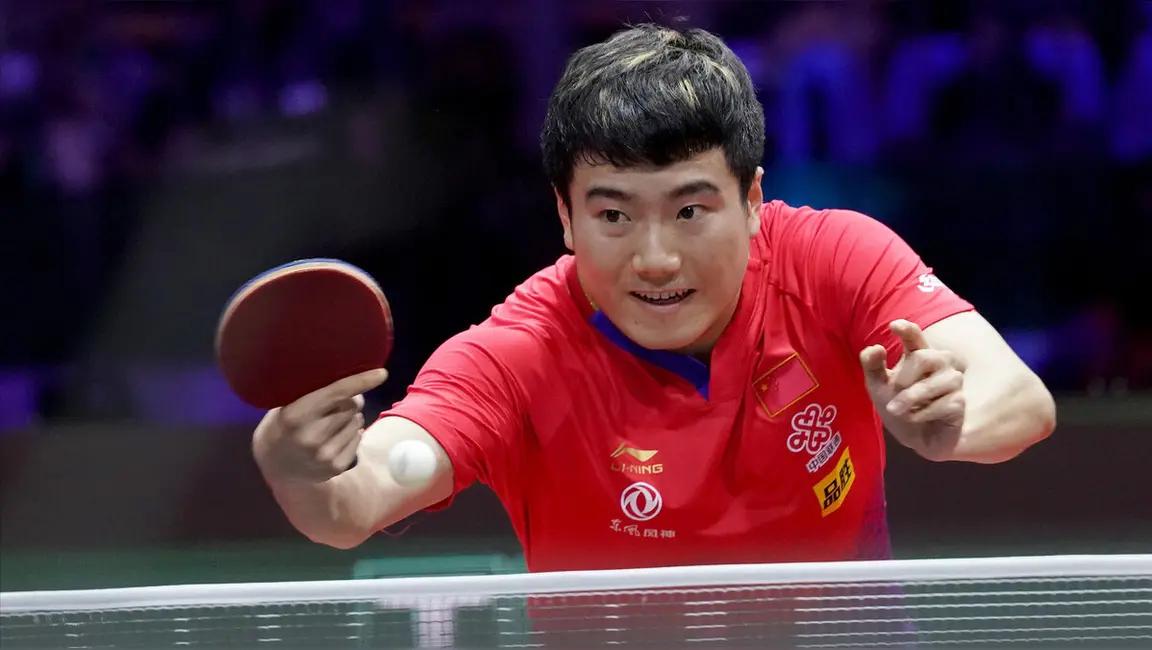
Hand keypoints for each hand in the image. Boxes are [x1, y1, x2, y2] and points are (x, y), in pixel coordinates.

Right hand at [252, 369, 387, 482]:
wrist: (274, 465)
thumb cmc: (283, 425)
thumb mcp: (287, 405)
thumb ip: (314, 394)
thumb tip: (354, 387)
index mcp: (296, 416)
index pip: (336, 393)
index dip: (361, 381)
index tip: (382, 374)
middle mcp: (311, 437)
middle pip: (351, 406)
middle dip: (349, 400)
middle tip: (336, 403)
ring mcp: (324, 455)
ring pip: (357, 422)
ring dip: (350, 417)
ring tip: (331, 422)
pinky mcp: (335, 467)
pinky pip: (358, 438)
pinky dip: (352, 433)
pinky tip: (336, 436)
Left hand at [859, 320, 966, 460]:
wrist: (915, 438)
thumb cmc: (899, 406)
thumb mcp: (878, 387)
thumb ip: (872, 366)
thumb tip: (874, 348)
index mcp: (918, 354)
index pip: (915, 337)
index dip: (907, 329)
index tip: (894, 326)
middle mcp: (940, 362)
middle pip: (923, 357)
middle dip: (903, 377)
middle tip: (894, 391)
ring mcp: (953, 381)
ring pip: (933, 383)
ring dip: (910, 398)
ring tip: (896, 409)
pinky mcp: (960, 402)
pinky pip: (942, 404)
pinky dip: (922, 413)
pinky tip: (915, 418)